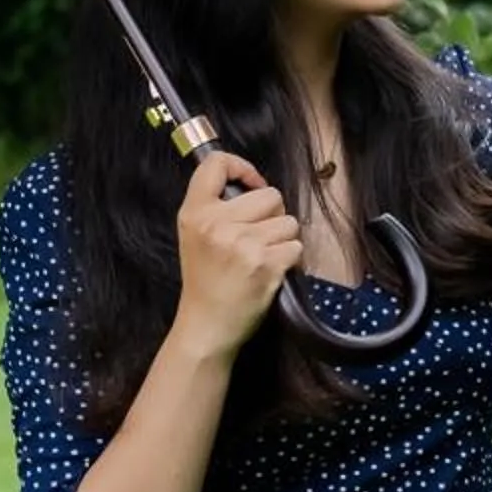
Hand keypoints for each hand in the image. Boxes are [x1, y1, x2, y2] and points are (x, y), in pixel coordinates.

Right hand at [171, 151, 300, 361]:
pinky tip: (269, 272)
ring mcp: (242, 244)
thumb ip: (216, 207)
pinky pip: (296, 246)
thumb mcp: (194, 236)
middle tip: (255, 238)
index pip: (216, 163)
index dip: (242, 167)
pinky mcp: (265, 263)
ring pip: (288, 221)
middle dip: (272, 215)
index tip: (251, 184)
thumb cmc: (206, 281)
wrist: (206, 327)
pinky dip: (289, 260)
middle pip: (270, 194)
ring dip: (282, 239)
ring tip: (260, 257)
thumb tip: (254, 183)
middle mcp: (216, 224)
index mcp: (194, 213)